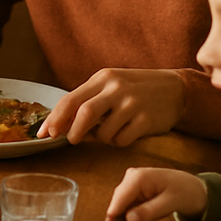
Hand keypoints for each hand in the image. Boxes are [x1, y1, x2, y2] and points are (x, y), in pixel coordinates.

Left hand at [39, 68, 185, 145]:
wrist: (176, 89)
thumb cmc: (135, 90)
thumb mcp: (111, 86)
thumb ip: (87, 101)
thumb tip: (60, 125)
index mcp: (103, 78)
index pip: (70, 99)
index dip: (55, 119)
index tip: (44, 134)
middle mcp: (116, 88)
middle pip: (84, 113)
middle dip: (73, 132)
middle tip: (72, 140)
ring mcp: (132, 103)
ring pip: (103, 132)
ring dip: (102, 138)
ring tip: (112, 131)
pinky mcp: (147, 119)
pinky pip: (122, 140)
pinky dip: (118, 142)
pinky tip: (127, 133)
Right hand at [106, 167, 207, 220]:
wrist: (194, 189)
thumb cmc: (185, 192)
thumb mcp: (170, 204)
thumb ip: (149, 212)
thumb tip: (128, 220)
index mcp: (139, 176)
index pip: (120, 197)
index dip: (114, 213)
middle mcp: (131, 176)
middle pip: (119, 201)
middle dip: (126, 216)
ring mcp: (131, 183)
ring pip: (122, 205)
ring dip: (132, 215)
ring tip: (154, 213)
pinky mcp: (133, 190)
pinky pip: (128, 205)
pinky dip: (136, 213)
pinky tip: (150, 212)